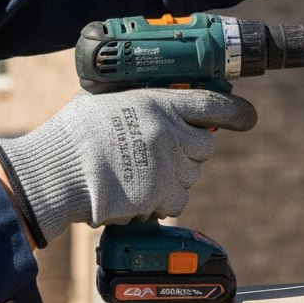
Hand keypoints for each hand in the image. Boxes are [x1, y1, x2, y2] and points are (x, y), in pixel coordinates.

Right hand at [0, 88, 256, 246]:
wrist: (56, 173)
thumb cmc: (71, 135)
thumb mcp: (103, 100)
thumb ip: (133, 102)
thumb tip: (143, 105)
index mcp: (157, 103)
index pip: (211, 104)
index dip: (234, 111)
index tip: (246, 117)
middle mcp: (170, 133)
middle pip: (204, 145)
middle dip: (188, 151)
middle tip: (161, 154)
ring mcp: (169, 166)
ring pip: (191, 175)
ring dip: (174, 177)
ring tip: (139, 175)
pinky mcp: (162, 195)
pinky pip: (177, 201)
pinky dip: (163, 202)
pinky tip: (138, 195)